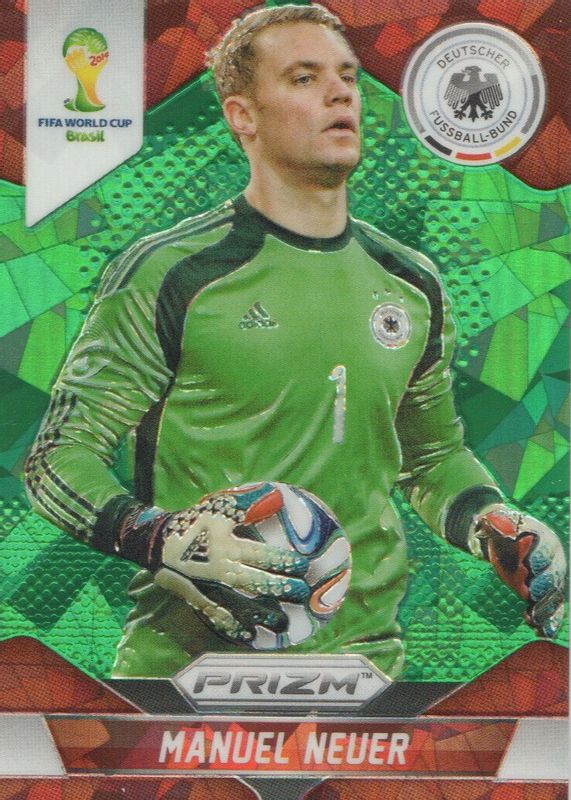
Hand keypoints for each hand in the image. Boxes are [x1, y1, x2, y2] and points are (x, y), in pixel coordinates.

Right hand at [154, 483, 309, 644]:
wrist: (158, 543)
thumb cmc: (194, 523)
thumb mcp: (221, 508)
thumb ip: (250, 504)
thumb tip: (278, 495)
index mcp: (228, 547)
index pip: (263, 556)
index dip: (284, 561)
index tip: (303, 565)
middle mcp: (222, 570)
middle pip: (257, 582)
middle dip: (281, 589)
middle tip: (302, 593)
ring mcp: (211, 588)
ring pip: (242, 605)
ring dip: (263, 614)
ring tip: (284, 623)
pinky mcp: (199, 600)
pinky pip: (219, 617)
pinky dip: (234, 626)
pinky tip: (250, 635)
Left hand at [475, 505, 565, 637]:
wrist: (509, 543)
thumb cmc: (505, 532)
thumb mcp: (500, 524)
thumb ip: (497, 524)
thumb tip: (491, 520)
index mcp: (544, 540)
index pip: (545, 548)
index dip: (538, 556)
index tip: (529, 565)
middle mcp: (553, 561)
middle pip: (552, 574)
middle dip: (543, 585)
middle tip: (532, 593)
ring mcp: (551, 580)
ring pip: (553, 595)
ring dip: (545, 607)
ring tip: (532, 617)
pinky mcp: (547, 596)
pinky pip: (553, 610)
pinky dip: (549, 621)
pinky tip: (542, 631)